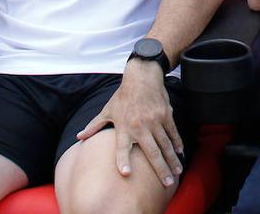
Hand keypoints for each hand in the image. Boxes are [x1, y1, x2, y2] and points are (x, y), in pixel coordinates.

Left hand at [76, 59, 182, 186]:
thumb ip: (94, 126)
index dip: (123, 160)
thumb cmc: (123, 95)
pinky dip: (177, 143)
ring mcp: (155, 121)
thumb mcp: (107, 110)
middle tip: (166, 182)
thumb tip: (79, 137)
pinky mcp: (166, 115)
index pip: (122, 147)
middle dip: (160, 168)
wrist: (142, 77)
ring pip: (165, 144)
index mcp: (124, 127)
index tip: (126, 173)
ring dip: (171, 159)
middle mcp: (140, 126)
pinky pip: (172, 132)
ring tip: (176, 172)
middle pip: (151, 151)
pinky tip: (180, 152)